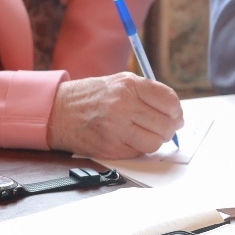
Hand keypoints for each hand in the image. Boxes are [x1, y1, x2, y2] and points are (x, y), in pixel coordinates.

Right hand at [47, 72, 183, 158]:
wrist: (58, 111)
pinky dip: (140, 148)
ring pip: (156, 142)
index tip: (176, 115)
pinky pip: (140, 152)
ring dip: (156, 140)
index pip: (169, 101)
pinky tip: (131, 139)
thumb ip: (147, 94)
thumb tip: (175, 113)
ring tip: (147, 134)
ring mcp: (117, 127)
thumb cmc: (93, 97)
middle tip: (166, 128)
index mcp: (129, 85)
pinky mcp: (112, 147)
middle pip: (166, 124)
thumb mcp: (119, 82)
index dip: (177, 111)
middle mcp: (123, 105)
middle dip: (170, 128)